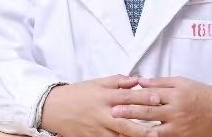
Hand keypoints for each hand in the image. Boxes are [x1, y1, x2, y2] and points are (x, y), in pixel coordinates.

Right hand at [41, 74, 160, 136]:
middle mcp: (102, 114)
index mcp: (105, 96)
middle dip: (142, 126)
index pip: (127, 97)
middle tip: (157, 130)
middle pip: (125, 121)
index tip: (157, 98)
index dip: (143, 97)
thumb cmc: (78, 93)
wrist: (54, 107)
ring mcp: (96, 129)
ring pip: (118, 136)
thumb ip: (119, 81)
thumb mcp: (98, 82)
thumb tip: (138, 79)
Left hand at [111, 77, 211, 136]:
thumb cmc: (199, 93)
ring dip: (136, 130)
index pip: (149, 94)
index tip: (118, 97)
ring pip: (154, 130)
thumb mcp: (181, 82)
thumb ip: (160, 82)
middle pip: (149, 112)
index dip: (133, 96)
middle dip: (129, 113)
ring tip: (121, 129)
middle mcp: (176, 111)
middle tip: (114, 113)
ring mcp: (179, 127)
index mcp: (175, 94)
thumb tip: (141, 81)